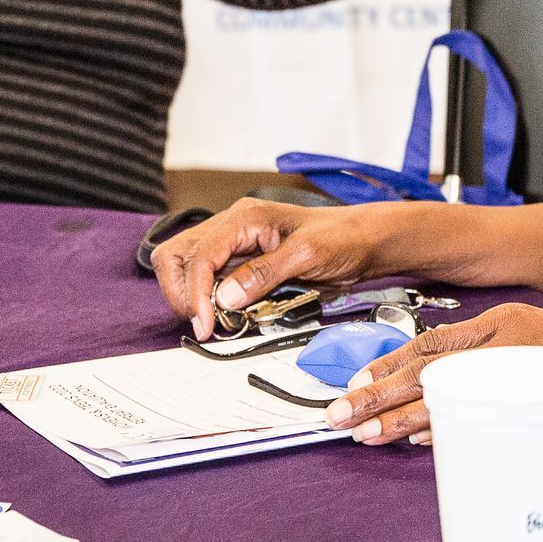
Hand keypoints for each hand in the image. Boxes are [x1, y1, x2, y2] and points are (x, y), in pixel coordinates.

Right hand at [149, 198, 398, 340]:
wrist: (364, 239)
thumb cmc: (342, 237)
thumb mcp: (308, 255)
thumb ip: (264, 274)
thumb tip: (223, 298)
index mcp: (246, 217)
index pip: (200, 253)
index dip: (195, 291)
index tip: (205, 324)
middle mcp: (233, 225)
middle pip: (178, 254)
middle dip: (181, 291)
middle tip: (203, 324)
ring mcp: (234, 242)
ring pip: (186, 265)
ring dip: (190, 296)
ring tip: (211, 322)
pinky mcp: (241, 260)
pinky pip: (208, 277)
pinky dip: (206, 297)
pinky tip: (223, 314)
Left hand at [324, 303, 542, 444]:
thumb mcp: (542, 361)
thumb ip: (498, 377)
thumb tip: (449, 413)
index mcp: (503, 323)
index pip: (431, 342)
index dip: (388, 363)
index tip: (355, 382)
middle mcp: (505, 333)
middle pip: (425, 363)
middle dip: (377, 391)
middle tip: (340, 412)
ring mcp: (521, 357)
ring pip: (444, 385)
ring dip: (400, 412)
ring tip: (365, 431)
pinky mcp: (540, 382)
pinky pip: (483, 405)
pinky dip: (448, 422)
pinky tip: (420, 438)